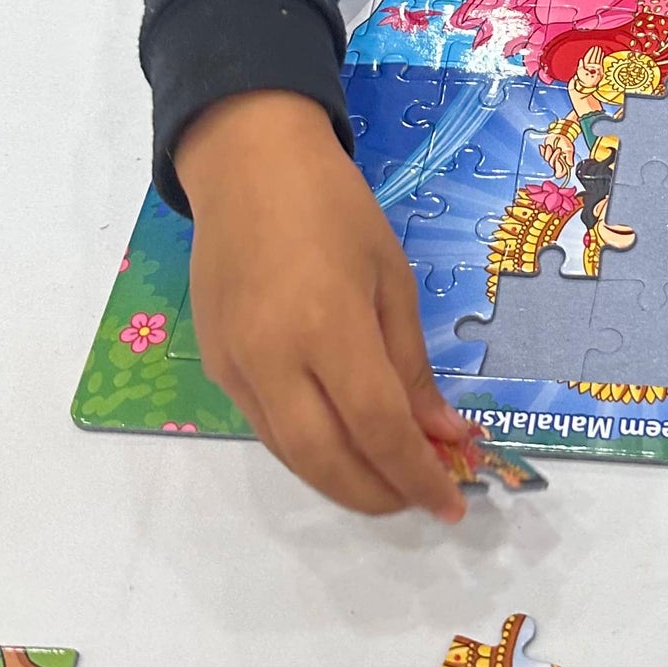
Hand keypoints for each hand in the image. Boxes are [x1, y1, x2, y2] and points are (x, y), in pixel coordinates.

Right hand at [177, 91, 478, 519]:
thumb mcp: (392, 278)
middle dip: (377, 495)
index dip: (417, 475)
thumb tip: (442, 435)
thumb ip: (411, 366)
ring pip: (290, 454)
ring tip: (389, 481)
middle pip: (325, 460)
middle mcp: (272, 358)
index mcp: (327, 327)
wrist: (247, 163)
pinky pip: (266, 427)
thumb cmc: (334, 208)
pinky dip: (308, 450)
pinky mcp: (215, 364)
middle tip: (420, 499)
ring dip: (342, 481)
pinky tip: (344, 444)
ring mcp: (235, 365)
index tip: (452, 503)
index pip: (378, 428)